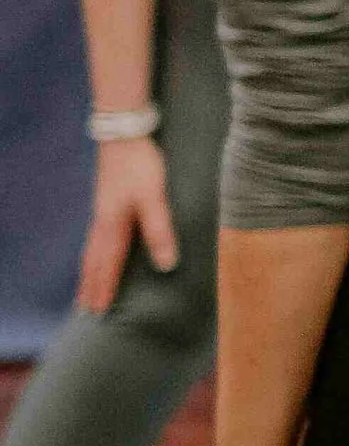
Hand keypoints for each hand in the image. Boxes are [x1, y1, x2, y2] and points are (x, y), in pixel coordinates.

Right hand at [77, 135, 175, 315]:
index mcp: (113, 226)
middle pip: (94, 261)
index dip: (105, 289)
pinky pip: (96, 238)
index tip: (99, 311)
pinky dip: (93, 254)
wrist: (124, 134)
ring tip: (86, 288)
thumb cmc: (140, 165)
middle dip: (91, 286)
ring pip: (92, 250)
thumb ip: (160, 230)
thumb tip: (166, 265)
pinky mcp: (106, 202)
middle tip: (85, 310)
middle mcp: (103, 222)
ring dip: (89, 272)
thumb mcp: (154, 198)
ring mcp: (102, 212)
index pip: (109, 266)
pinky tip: (97, 252)